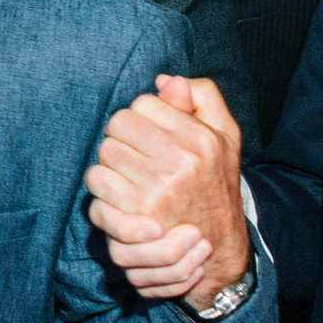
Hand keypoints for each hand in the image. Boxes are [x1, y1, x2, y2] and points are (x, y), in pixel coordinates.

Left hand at [84, 74, 251, 310]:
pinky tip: (118, 191)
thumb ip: (203, 96)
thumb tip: (164, 79)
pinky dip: (101, 186)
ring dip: (110, 160)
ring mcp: (157, 190)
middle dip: (122, 135)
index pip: (143, 104)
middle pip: (118, 124)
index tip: (150, 132)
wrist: (219, 243)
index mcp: (200, 138)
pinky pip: (96, 183)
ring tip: (127, 171)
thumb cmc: (217, 182)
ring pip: (104, 152)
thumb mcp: (226, 134)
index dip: (141, 115)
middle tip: (134, 151)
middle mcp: (180, 162)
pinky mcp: (136, 215)